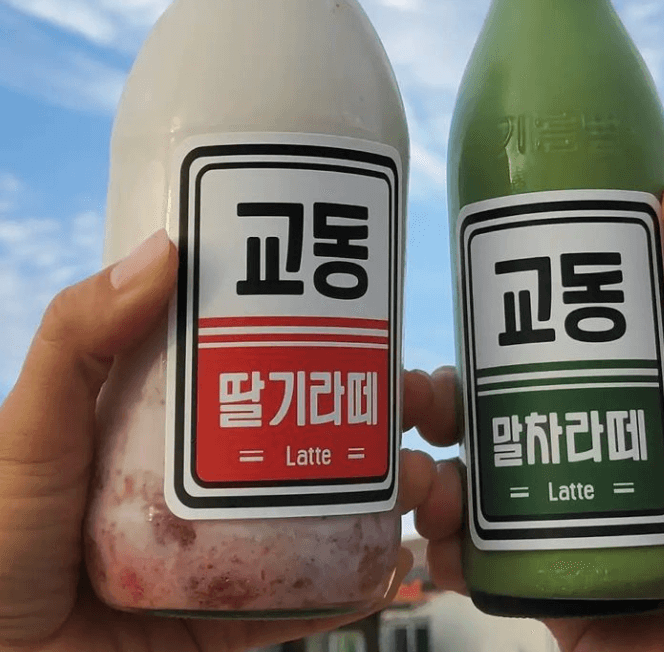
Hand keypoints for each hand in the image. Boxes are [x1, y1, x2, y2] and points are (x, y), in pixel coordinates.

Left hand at [0, 230, 435, 651]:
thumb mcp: (32, 425)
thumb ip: (78, 338)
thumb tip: (164, 247)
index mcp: (175, 411)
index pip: (267, 356)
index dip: (331, 334)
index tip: (381, 317)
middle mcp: (213, 471)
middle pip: (319, 428)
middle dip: (389, 413)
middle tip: (424, 402)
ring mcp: (230, 544)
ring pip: (333, 507)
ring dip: (395, 491)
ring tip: (426, 484)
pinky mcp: (235, 615)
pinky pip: (313, 596)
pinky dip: (363, 577)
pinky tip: (399, 558)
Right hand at [413, 180, 663, 651]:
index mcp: (639, 389)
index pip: (556, 336)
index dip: (503, 318)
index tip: (462, 305)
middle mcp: (592, 437)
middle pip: (494, 401)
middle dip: (442, 395)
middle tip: (416, 395)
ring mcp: (562, 505)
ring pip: (470, 470)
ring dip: (426, 464)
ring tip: (417, 478)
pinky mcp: (540, 570)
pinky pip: (471, 547)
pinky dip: (438, 539)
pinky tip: (433, 538)